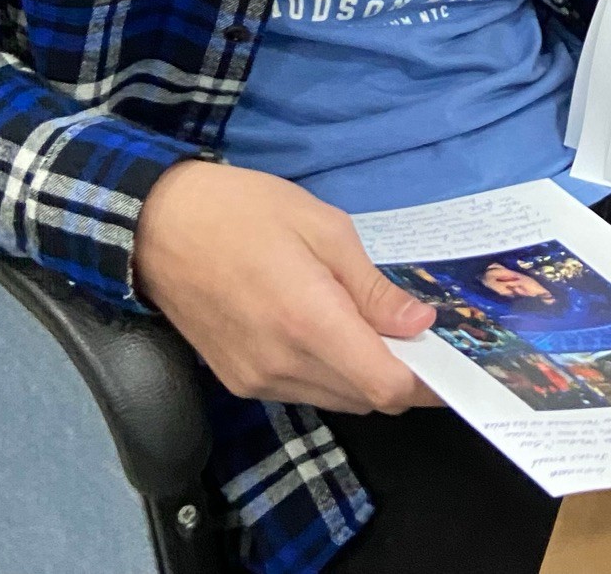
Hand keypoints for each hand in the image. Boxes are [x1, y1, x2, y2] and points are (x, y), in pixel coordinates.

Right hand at [134, 161, 440, 412]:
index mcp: (308, 322)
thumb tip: (418, 324)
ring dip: (367, 376)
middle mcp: (281, 365)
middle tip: (426, 338)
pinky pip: (303, 390)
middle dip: (403, 376)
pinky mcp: (237, 380)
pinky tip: (341, 335)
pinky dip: (333, 374)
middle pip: (365, 399)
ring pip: (335, 398)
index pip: (384, 385)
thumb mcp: (324, 229)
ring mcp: (255, 380)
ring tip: (386, 331)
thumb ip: (372, 286)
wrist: (158, 225)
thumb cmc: (246, 212)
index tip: (453, 361)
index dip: (426, 381)